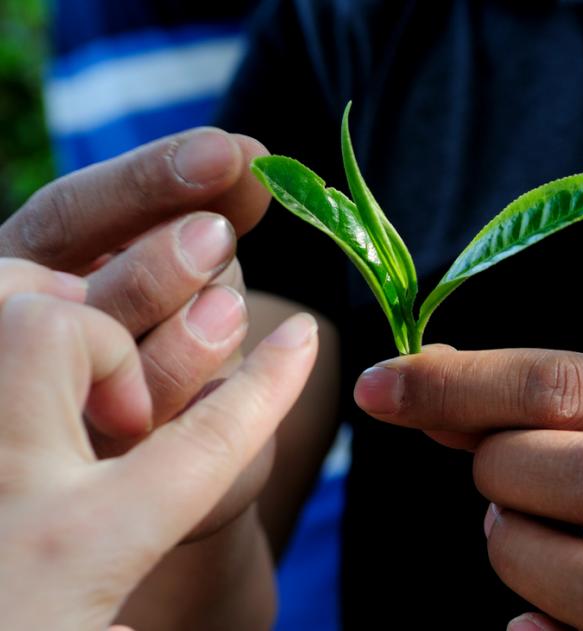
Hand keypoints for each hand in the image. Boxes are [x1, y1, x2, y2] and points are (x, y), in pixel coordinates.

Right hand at [0, 130, 275, 537]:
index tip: (225, 151)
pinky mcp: (134, 475)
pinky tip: (255, 373)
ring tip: (229, 309)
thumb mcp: (178, 248)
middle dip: (165, 262)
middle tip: (218, 237)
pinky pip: (187, 436)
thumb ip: (204, 206)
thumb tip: (254, 161)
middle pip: (94, 301)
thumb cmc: (166, 311)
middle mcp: (33, 346)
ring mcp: (77, 420)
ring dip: (196, 336)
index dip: (148, 181)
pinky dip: (226, 397)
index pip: (72, 216)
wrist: (170, 423)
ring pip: (137, 379)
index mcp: (32, 272)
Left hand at [0, 258, 317, 630]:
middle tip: (105, 407)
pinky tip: (14, 405)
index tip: (304, 335)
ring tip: (50, 392)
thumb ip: (138, 557)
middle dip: (99, 340)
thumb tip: (150, 533)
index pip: (205, 446)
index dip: (269, 387)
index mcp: (73, 553)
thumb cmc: (31, 614)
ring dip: (36, 324)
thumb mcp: (103, 611)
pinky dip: (0, 335)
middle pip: (62, 335)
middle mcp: (6, 493)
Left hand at [355, 347, 582, 629]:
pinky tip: (520, 615)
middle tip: (497, 470)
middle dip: (499, 467)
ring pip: (571, 568)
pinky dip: (534, 623)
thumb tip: (400, 385)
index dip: (454, 385)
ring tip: (523, 525)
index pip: (559, 385)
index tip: (376, 387)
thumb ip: (507, 395)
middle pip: (572, 471)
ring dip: (510, 542)